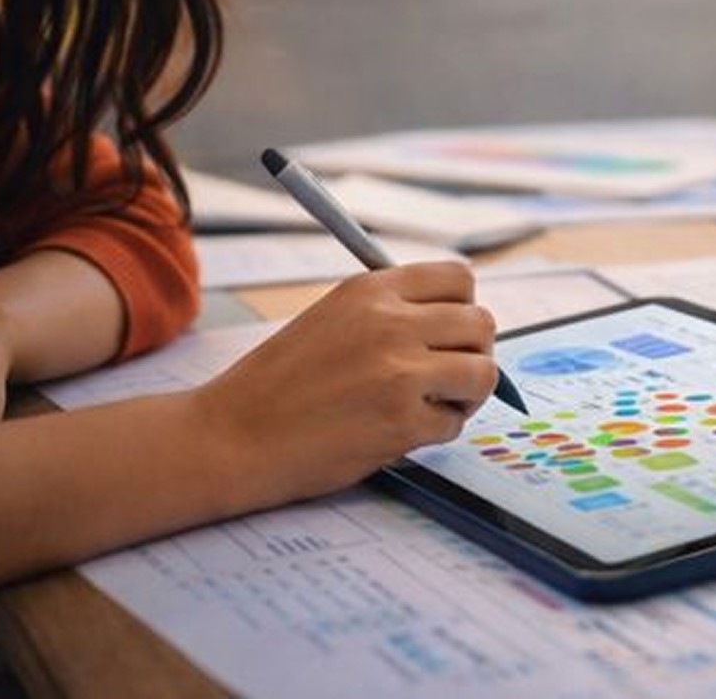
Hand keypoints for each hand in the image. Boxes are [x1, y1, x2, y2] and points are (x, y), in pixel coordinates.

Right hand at [193, 261, 497, 511]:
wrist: (232, 435)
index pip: (459, 279)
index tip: (451, 331)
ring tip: (433, 404)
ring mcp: (400, 372)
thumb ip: (389, 310)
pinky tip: (402, 431)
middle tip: (450, 374)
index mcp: (371, 289)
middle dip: (474, 352)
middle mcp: (390, 322)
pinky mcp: (401, 422)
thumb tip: (454, 320)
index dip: (464, 308)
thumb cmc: (278, 382)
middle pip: (481, 324)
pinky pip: (454, 424)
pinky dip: (437, 431)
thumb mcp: (333, 317)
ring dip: (466, 394)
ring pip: (482, 373)